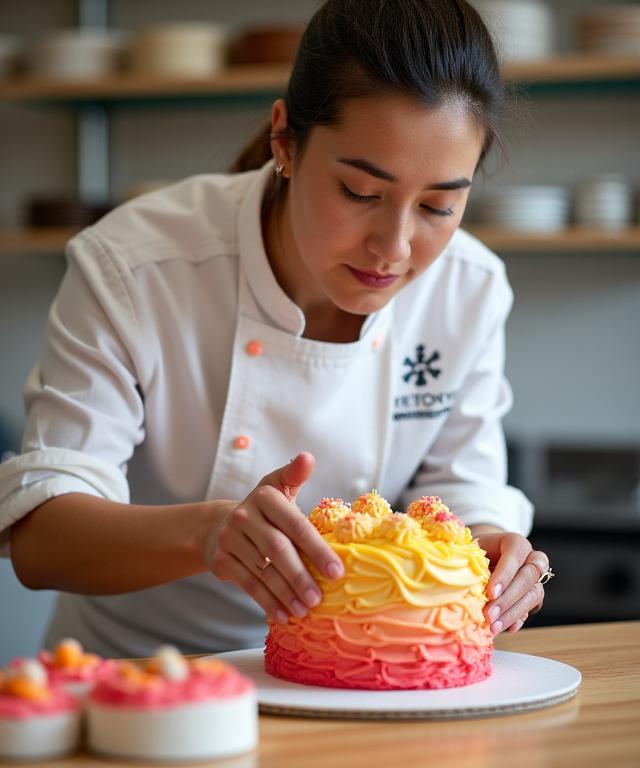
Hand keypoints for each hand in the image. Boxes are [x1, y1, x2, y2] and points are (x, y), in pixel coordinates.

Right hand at [205, 452, 343, 624]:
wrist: (219, 526)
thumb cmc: (263, 510)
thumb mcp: (278, 488)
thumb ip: (295, 475)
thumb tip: (307, 457)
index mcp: (265, 495)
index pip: (295, 524)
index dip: (316, 548)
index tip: (337, 571)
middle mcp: (244, 515)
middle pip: (278, 549)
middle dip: (301, 575)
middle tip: (320, 597)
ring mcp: (230, 538)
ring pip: (263, 570)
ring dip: (286, 593)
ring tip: (306, 609)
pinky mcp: (221, 560)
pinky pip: (248, 584)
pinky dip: (268, 602)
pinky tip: (284, 614)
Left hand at [475, 531, 549, 634]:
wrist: (482, 557)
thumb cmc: (474, 552)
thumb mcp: (471, 550)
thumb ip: (471, 559)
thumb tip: (462, 579)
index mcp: (516, 543)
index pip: (515, 554)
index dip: (505, 574)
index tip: (490, 593)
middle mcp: (532, 559)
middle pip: (528, 577)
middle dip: (508, 598)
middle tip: (489, 615)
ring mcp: (536, 579)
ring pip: (533, 595)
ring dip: (513, 613)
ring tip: (493, 626)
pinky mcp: (533, 597)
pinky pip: (531, 610)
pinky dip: (516, 620)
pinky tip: (504, 628)